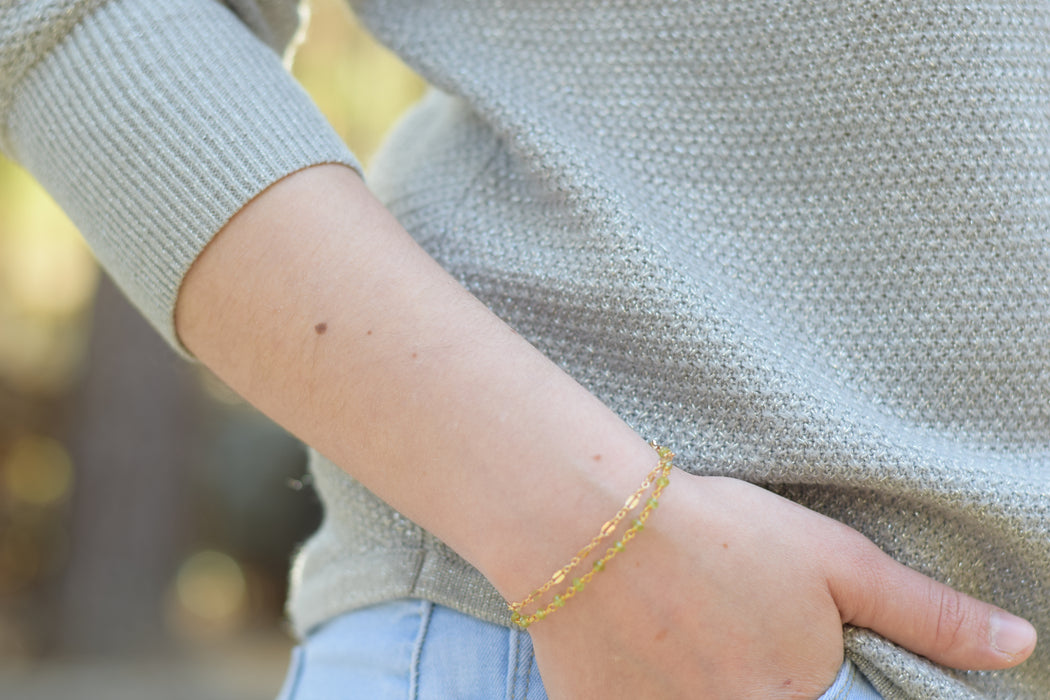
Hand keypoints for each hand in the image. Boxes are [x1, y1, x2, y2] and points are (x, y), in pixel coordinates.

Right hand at [526, 473, 1036, 699]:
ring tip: (673, 618)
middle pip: (749, 691)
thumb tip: (1018, 647)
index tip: (760, 627)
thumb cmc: (720, 536)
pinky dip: (640, 677)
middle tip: (714, 613)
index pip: (811, 695)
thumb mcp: (837, 564)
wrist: (592, 523)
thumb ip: (928, 616)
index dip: (792, 663)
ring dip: (691, 669)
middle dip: (740, 662)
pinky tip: (629, 632)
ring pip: (693, 693)